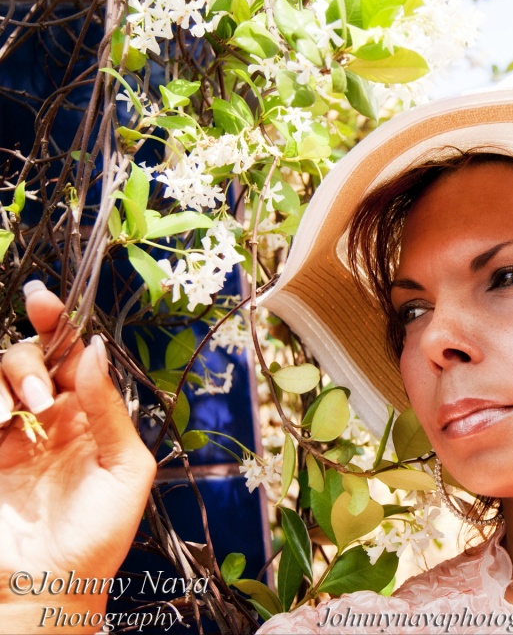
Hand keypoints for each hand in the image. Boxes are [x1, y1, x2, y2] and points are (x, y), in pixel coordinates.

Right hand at [0, 282, 155, 632]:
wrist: (46, 586)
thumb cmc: (97, 534)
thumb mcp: (125, 468)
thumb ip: (109, 408)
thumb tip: (95, 350)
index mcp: (90, 416)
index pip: (73, 357)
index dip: (59, 325)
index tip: (43, 300)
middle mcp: (48, 417)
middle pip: (31, 356)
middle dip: (33, 358)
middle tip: (42, 395)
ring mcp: (9, 433)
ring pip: (0, 375)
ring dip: (8, 377)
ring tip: (16, 412)